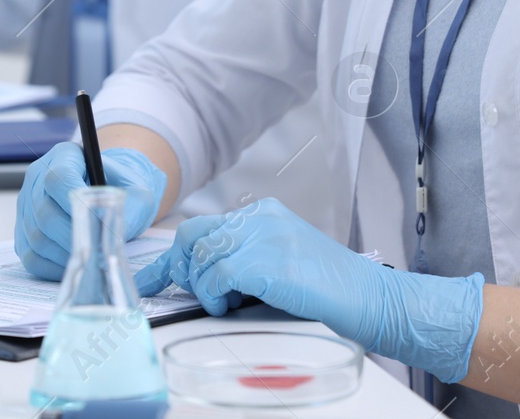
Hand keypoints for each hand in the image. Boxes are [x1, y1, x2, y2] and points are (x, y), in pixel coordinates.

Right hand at [15, 142, 165, 279]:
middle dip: (72, 235)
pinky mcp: (22, 232)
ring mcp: (26, 205)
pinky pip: (30, 256)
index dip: (71, 201)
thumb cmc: (121, 191)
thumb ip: (131, 206)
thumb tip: (115, 234)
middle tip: (95, 248)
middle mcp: (37, 177)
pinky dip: (52, 267)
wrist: (109, 197)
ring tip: (88, 258)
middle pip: (43, 210)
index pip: (57, 178)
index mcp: (65, 156)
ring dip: (63, 253)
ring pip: (36, 236)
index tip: (94, 219)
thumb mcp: (136, 192)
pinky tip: (75, 264)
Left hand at [135, 198, 484, 384]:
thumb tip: (203, 277)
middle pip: (191, 236)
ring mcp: (263, 236)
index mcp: (263, 214)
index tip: (150, 279)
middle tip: (198, 293)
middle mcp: (259, 218)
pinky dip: (216, 297)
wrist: (369, 298)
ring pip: (200, 259)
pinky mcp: (265, 261)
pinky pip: (216, 278)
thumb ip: (244, 259)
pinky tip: (236, 305)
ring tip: (232, 302)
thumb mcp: (280, 263)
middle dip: (182, 269)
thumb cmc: (328, 291)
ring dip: (207, 289)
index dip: (169, 258)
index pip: (201, 228)